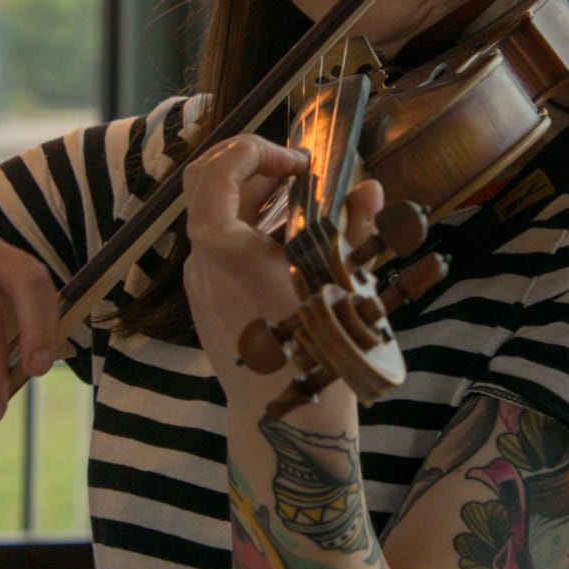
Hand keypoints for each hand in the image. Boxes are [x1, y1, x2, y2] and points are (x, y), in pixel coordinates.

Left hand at [181, 134, 382, 400]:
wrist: (283, 417)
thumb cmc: (316, 354)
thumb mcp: (343, 284)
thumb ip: (354, 228)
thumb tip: (368, 187)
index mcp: (228, 253)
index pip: (216, 173)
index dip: (254, 151)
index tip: (297, 162)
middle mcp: (203, 263)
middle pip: (203, 182)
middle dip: (248, 161)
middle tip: (295, 168)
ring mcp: (199, 282)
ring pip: (211, 212)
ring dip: (251, 192)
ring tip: (299, 199)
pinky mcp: (205, 298)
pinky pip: (218, 244)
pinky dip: (248, 224)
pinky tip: (287, 237)